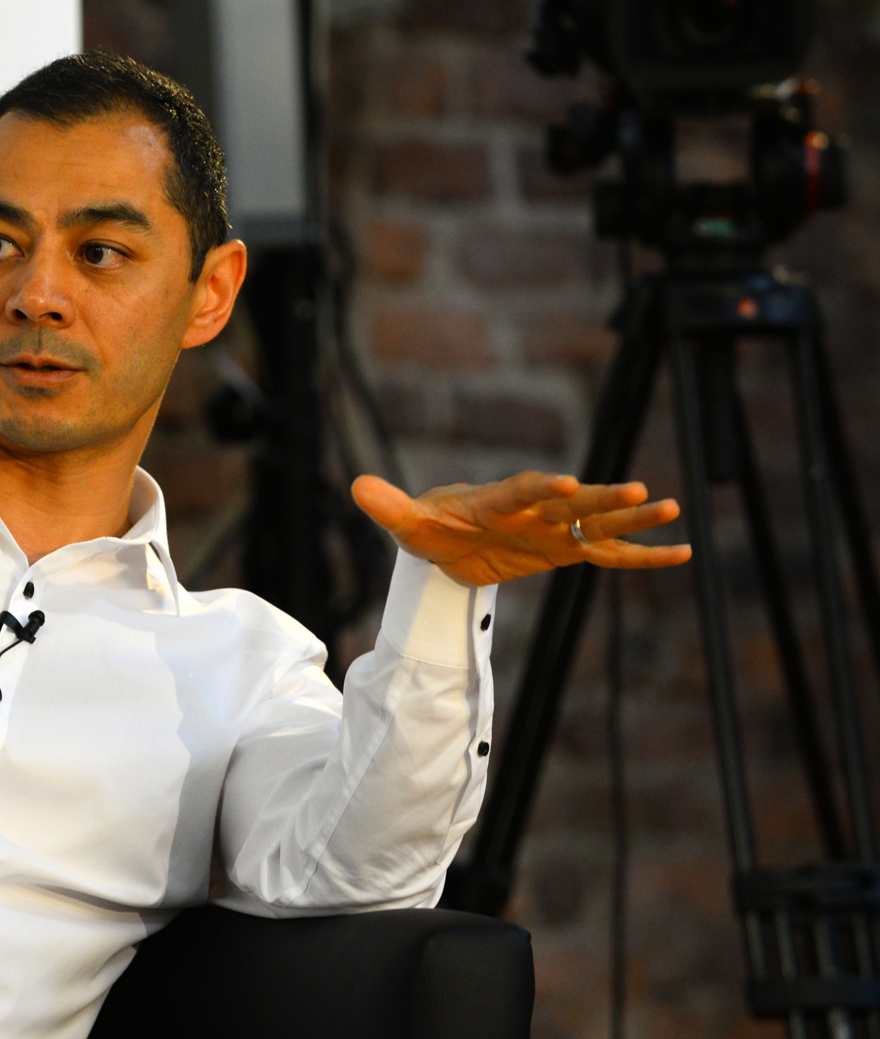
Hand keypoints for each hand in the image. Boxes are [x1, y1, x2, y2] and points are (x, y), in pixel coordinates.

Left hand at [350, 471, 691, 586]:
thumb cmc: (427, 526)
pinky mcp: (565, 551)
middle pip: (571, 503)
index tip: (562, 484)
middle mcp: (532, 509)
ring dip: (632, 518)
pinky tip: (682, 552)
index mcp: (494, 500)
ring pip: (598, 524)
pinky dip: (643, 554)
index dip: (539, 489)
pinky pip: (609, 555)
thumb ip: (389, 506)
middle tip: (638, 489)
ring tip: (671, 507)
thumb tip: (357, 486)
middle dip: (600, 499)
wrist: (446, 539)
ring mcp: (554, 529)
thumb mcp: (405, 523)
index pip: (519, 492)